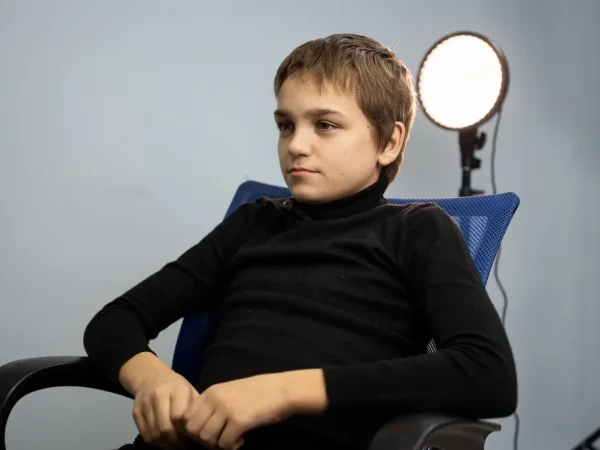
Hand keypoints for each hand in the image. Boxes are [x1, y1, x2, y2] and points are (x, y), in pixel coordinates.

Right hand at [131, 366, 199, 448]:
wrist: (152, 377)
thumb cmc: (177, 387)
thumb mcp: (190, 392)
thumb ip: (195, 409)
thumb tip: (201, 431)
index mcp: (176, 389)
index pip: (178, 417)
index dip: (185, 431)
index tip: (191, 437)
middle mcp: (158, 395)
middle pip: (165, 428)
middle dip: (175, 442)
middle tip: (183, 447)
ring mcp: (145, 404)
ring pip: (154, 434)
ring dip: (165, 445)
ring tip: (174, 446)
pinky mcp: (136, 412)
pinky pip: (145, 434)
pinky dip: (155, 443)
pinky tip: (164, 442)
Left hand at [181, 369, 327, 449]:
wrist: (281, 389)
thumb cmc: (258, 392)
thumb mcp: (230, 391)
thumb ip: (214, 403)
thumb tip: (200, 425)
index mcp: (211, 391)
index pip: (187, 416)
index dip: (195, 429)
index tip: (211, 431)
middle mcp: (215, 399)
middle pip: (193, 430)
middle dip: (204, 439)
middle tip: (220, 438)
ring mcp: (226, 409)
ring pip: (206, 438)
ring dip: (218, 444)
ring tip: (232, 438)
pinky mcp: (239, 421)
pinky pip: (224, 444)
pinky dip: (232, 446)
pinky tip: (242, 439)